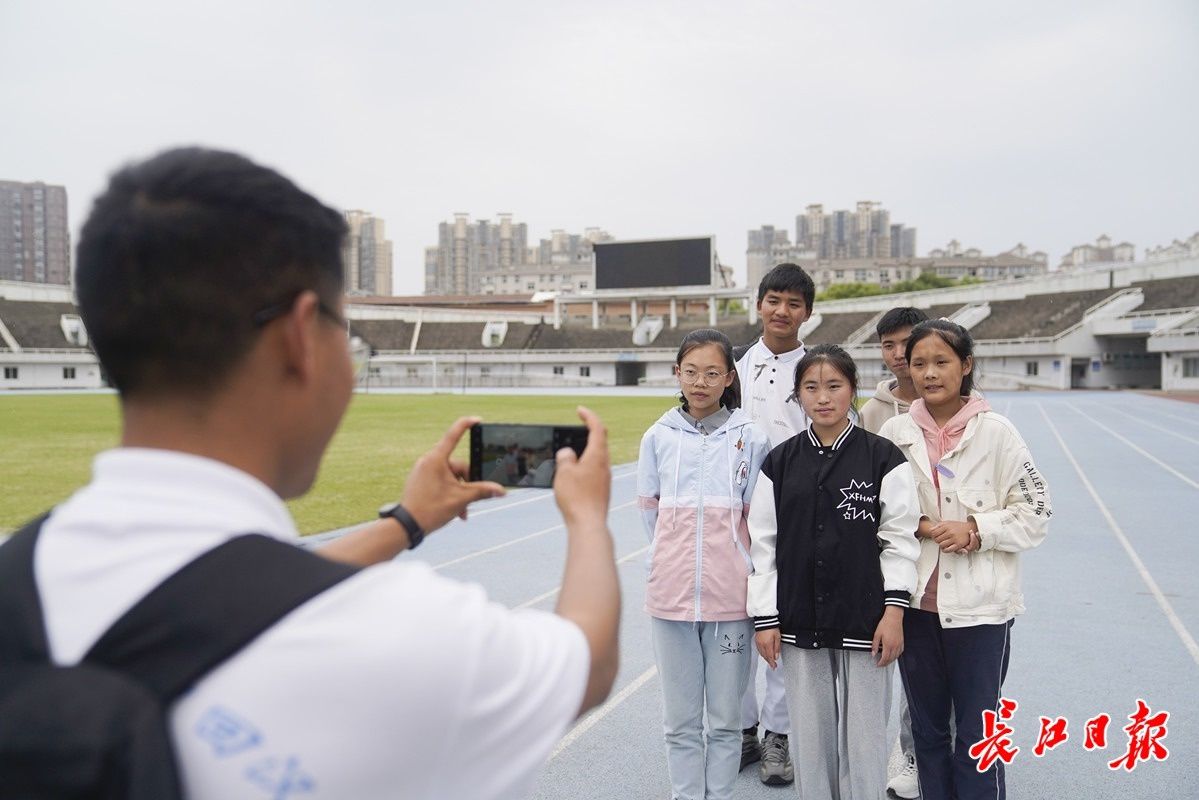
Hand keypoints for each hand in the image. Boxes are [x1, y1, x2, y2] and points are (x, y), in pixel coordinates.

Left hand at [401, 416, 505, 533]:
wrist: (406, 526)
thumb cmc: (430, 510)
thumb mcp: (461, 499)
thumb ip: (483, 491)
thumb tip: (501, 490)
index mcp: (436, 459)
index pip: (454, 435)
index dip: (467, 425)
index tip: (478, 420)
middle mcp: (428, 461)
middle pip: (458, 466)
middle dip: (468, 484)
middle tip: (472, 501)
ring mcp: (423, 471)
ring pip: (451, 477)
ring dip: (460, 493)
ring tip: (462, 511)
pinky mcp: (421, 480)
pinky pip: (441, 482)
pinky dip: (450, 493)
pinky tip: (454, 510)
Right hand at [553, 407, 609, 527]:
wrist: (588, 524)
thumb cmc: (576, 498)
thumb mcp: (564, 472)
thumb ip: (565, 457)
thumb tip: (568, 454)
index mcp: (598, 455)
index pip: (597, 428)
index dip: (589, 416)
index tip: (580, 410)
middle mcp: (605, 465)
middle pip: (599, 442)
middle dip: (587, 434)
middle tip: (575, 430)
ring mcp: (605, 478)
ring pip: (596, 458)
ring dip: (583, 453)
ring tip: (568, 456)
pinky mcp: (602, 490)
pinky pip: (593, 472)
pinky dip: (583, 467)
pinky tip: (572, 475)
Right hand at [755, 629, 779, 668]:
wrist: (765, 620)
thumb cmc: (772, 628)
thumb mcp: (778, 637)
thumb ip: (777, 648)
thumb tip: (776, 656)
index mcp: (767, 644)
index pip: (770, 657)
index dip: (772, 663)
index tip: (774, 667)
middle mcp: (762, 645)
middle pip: (765, 656)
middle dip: (769, 661)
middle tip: (773, 665)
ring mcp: (758, 643)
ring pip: (761, 654)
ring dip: (765, 658)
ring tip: (769, 660)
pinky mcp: (756, 641)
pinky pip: (759, 650)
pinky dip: (762, 653)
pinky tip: (764, 654)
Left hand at [872, 607, 903, 665]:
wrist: (894, 617)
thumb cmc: (885, 624)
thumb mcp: (877, 634)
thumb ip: (875, 645)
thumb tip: (873, 653)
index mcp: (888, 645)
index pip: (885, 658)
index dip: (881, 663)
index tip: (878, 664)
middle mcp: (895, 646)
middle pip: (891, 659)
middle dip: (886, 663)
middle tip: (881, 664)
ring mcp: (899, 644)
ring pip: (896, 656)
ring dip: (891, 660)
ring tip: (886, 661)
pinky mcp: (902, 642)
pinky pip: (900, 652)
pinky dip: (896, 656)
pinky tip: (894, 655)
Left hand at [929, 520, 973, 553]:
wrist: (969, 528)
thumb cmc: (956, 526)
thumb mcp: (947, 523)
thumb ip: (938, 526)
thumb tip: (930, 530)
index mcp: (946, 526)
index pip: (933, 533)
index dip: (933, 536)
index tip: (935, 536)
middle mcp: (950, 532)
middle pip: (936, 540)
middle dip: (937, 541)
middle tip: (940, 540)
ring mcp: (954, 538)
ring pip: (941, 545)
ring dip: (941, 545)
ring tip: (943, 543)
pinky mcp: (958, 544)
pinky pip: (948, 550)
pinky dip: (945, 550)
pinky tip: (946, 548)